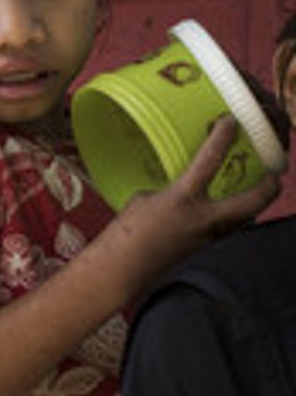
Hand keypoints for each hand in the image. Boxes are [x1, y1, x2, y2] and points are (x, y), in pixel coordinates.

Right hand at [110, 116, 278, 284]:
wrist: (120, 272)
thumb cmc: (122, 237)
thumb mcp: (142, 201)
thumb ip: (167, 192)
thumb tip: (180, 193)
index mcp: (182, 199)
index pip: (210, 160)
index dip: (223, 136)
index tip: (230, 123)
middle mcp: (203, 219)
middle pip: (254, 199)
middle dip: (269, 186)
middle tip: (275, 175)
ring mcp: (207, 237)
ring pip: (246, 218)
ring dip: (254, 205)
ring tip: (255, 192)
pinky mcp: (202, 249)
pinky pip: (227, 229)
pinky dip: (231, 219)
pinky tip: (221, 214)